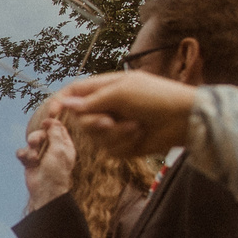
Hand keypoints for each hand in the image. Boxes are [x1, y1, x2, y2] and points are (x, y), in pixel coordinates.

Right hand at [16, 102, 75, 208]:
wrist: (45, 190)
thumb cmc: (56, 171)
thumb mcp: (59, 149)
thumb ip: (55, 133)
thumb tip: (51, 120)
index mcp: (64, 144)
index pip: (58, 128)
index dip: (51, 123)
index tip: (44, 123)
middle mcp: (53, 148)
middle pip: (42, 132)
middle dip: (37, 137)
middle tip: (36, 142)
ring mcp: (41, 154)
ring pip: (31, 141)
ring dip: (30, 148)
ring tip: (34, 158)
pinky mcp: (30, 161)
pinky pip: (23, 151)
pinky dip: (24, 155)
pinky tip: (28, 161)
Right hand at [56, 70, 194, 158]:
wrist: (183, 119)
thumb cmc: (156, 98)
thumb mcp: (121, 93)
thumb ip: (91, 101)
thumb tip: (65, 104)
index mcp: (105, 88)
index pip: (74, 93)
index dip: (61, 102)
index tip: (54, 114)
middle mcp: (108, 106)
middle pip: (81, 119)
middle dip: (94, 123)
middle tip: (109, 121)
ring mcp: (115, 126)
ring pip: (95, 137)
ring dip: (115, 133)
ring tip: (136, 127)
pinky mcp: (124, 144)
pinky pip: (110, 149)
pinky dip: (124, 143)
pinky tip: (140, 134)